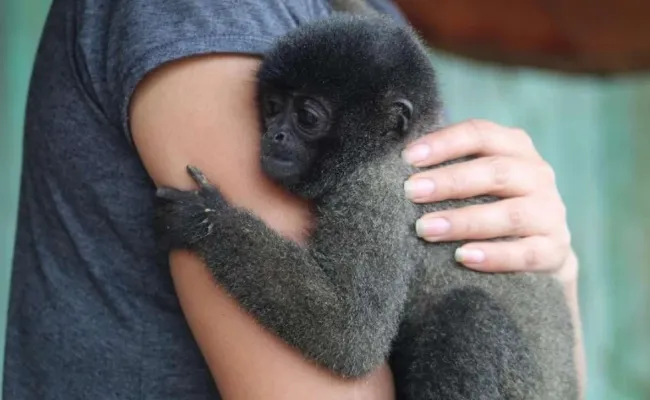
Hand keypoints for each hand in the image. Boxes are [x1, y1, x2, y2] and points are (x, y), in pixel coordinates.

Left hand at [402, 119, 575, 282]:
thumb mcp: (476, 180)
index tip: (408, 158)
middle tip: (411, 192)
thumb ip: (448, 167)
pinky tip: (463, 257)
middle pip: (495, 172)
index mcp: (515, 148)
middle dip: (449, 181)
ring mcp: (550, 213)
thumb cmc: (491, 205)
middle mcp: (537, 175)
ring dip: (464, 221)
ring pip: (510, 214)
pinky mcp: (554, 250)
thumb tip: (398, 164)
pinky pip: (526, 254)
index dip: (444, 143)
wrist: (539, 251)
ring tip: (425, 229)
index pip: (480, 134)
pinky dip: (494, 256)